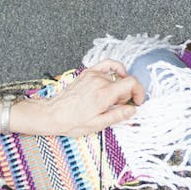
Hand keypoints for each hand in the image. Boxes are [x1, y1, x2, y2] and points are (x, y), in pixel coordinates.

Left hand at [21, 62, 145, 136]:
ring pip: (116, 77)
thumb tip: (132, 110)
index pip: (132, 83)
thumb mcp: (97, 125)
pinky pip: (107, 64)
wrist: (51, 115)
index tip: (138, 101)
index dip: (139, 92)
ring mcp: (93, 75)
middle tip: (119, 107)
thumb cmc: (71, 122)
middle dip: (127, 94)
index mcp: (104, 94)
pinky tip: (117, 75)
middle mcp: (99, 81)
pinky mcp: (87, 73)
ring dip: (119, 87)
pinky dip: (115, 68)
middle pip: (125, 81)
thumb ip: (117, 115)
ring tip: (112, 98)